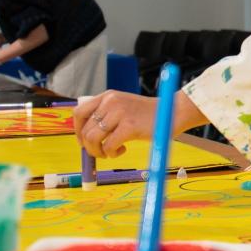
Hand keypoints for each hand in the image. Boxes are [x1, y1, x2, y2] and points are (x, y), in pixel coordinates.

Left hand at [74, 90, 207, 159]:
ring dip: (99, 152)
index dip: (78, 131)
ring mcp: (119, 113)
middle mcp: (110, 101)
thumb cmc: (148, 115)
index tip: (84, 142)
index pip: (79, 113)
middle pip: (84, 129)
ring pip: (92, 139)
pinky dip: (112, 153)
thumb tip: (85, 139)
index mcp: (107, 96)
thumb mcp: (123, 107)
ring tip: (110, 152)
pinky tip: (122, 150)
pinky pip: (108, 146)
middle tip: (99, 152)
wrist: (172, 111)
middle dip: (88, 146)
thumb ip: (106, 116)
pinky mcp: (129, 126)